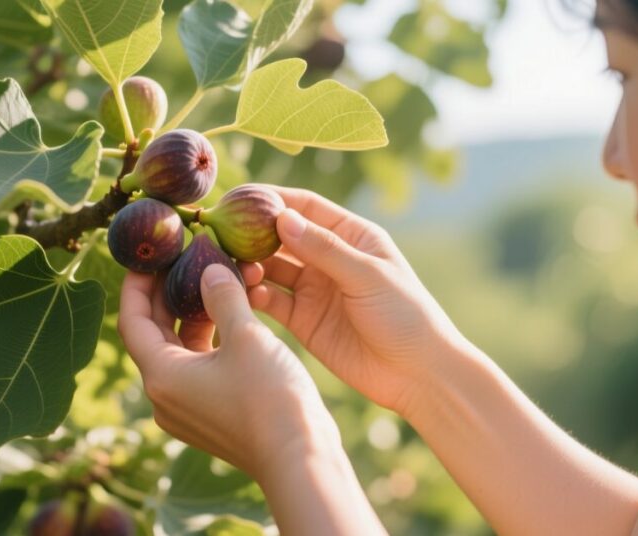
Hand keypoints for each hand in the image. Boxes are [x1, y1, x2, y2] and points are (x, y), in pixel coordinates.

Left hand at [117, 264, 336, 479]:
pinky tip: (229, 316)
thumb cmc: (270, 397)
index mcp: (161, 376)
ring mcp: (186, 410)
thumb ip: (222, 296)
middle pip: (153, 335)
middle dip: (166, 296)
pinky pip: (196, 369)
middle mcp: (165, 397)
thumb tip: (209, 269)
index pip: (131, 320)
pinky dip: (207, 341)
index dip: (136, 285)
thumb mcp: (246, 335)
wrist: (300, 458)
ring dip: (190, 317)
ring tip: (210, 281)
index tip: (148, 256)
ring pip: (177, 352)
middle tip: (181, 261)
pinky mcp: (209, 416)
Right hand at [246, 187, 461, 415]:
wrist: (418, 374)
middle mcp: (328, 258)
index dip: (270, 199)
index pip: (304, 206)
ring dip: (249, 264)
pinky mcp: (304, 321)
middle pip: (281, 236)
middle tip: (219, 232)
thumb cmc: (405, 315)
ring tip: (229, 266)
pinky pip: (272, 301)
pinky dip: (254, 295)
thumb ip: (325, 248)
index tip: (237, 198)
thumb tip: (282, 218)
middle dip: (250, 232)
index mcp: (351, 236)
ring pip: (271, 268)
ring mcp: (314, 290)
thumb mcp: (367, 275)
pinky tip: (243, 294)